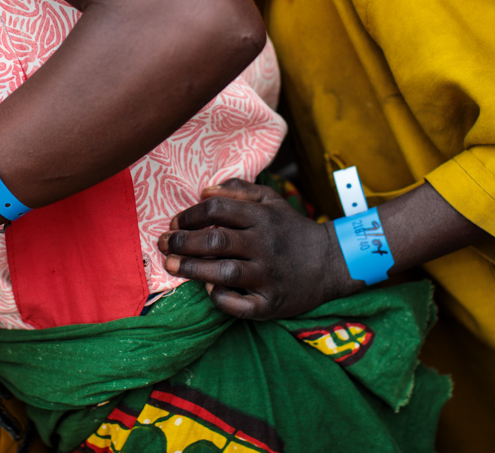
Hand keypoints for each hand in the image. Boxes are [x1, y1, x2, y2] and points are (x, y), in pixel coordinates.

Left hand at [158, 178, 359, 319]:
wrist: (331, 262)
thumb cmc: (291, 229)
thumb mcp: (271, 200)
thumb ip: (238, 190)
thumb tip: (204, 190)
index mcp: (262, 217)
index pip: (217, 210)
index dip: (189, 215)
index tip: (174, 223)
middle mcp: (264, 245)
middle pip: (215, 240)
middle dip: (182, 242)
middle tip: (163, 245)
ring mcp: (268, 275)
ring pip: (222, 272)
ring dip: (192, 269)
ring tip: (171, 266)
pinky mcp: (271, 303)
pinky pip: (239, 304)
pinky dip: (219, 297)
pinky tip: (208, 288)